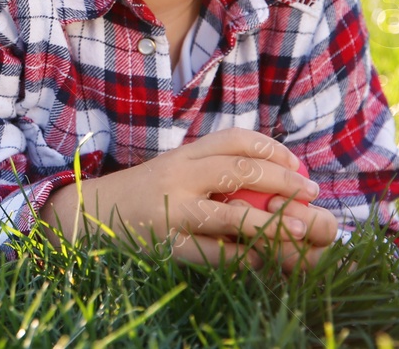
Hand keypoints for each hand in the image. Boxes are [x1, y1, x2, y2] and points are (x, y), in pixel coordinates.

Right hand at [39, 128, 333, 267]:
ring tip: (300, 228)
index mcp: (182, 155)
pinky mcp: (169, 244)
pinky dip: (245, 256)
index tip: (296, 164)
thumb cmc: (141, 195)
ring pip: (231, 213)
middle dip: (283, 179)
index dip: (272, 148)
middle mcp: (178, 175)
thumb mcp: (172, 171)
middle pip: (240, 169)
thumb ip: (209, 170)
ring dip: (272, 221)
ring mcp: (173, 210)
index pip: (234, 140)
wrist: (87, 215)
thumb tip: (269, 177)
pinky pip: (216, 253)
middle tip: (311, 192)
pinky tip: (263, 258)